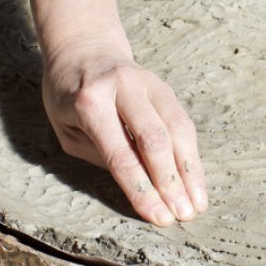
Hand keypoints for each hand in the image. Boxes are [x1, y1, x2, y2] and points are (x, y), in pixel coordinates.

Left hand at [25, 0, 207, 225]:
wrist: (83, 46)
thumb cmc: (67, 96)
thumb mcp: (67, 129)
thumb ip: (100, 155)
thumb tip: (141, 186)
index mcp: (90, 101)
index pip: (120, 155)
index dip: (141, 190)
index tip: (159, 218)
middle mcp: (123, 89)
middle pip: (155, 141)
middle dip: (171, 183)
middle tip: (183, 215)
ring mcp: (149, 85)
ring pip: (178, 131)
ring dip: (190, 172)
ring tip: (198, 204)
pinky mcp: (165, 88)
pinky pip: (183, 123)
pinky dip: (191, 155)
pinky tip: (196, 181)